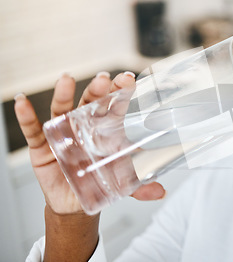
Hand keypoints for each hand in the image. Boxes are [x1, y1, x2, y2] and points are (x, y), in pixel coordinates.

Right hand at [14, 72, 166, 214]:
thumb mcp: (122, 184)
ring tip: (66, 80)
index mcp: (105, 129)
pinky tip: (23, 102)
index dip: (120, 91)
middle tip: (103, 79)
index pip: (113, 106)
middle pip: (89, 102)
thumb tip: (161, 192)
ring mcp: (63, 133)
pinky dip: (27, 116)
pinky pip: (34, 129)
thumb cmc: (100, 181)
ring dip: (63, 94)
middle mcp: (84, 125)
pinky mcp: (42, 147)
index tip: (127, 79)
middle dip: (96, 89)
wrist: (77, 202)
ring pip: (62, 110)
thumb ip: (140, 187)